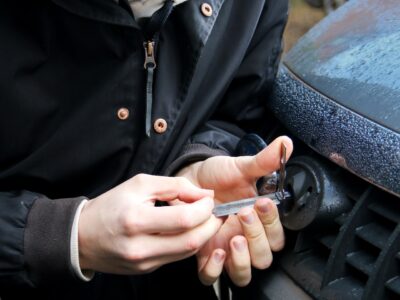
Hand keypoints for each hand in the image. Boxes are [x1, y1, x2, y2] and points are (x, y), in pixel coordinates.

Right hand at [78, 174, 221, 274]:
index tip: (209, 199)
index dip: (204, 209)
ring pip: (187, 252)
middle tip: (216, 211)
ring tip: (206, 219)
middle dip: (211, 224)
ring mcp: (143, 262)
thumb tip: (204, 194)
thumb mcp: (140, 184)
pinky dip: (189, 242)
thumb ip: (175, 186)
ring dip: (204, 235)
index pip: (184, 219)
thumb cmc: (111, 206)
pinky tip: (189, 230)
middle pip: (191, 241)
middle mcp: (140, 247)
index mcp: (135, 220)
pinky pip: (176, 257)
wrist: (82, 236)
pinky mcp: (146, 270)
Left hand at [175, 136, 292, 285]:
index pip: (277, 236)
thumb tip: (286, 144)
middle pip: (264, 258)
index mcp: (258, 221)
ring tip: (232, 237)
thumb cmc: (217, 175)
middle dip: (257, 238)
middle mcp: (245, 239)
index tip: (261, 201)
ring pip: (243, 273)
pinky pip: (212, 277)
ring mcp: (225, 249)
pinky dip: (215, 270)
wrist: (189, 178)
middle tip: (244, 214)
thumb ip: (264, 161)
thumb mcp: (240, 167)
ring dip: (241, 259)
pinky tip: (214, 250)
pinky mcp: (203, 255)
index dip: (273, 223)